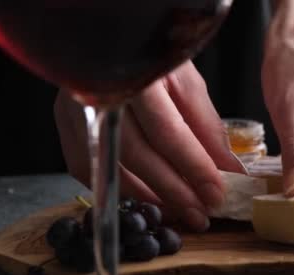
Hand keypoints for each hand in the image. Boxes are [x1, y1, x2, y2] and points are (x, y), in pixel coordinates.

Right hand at [54, 61, 244, 230]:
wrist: (111, 43)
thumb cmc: (152, 58)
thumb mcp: (187, 83)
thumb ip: (206, 127)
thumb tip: (227, 170)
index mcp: (135, 73)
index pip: (168, 131)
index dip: (194, 167)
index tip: (216, 193)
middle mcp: (99, 91)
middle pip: (137, 155)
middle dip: (173, 190)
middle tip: (199, 213)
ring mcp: (75, 108)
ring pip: (111, 167)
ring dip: (149, 195)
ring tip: (180, 210)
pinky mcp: (66, 124)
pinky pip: (89, 169)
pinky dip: (120, 188)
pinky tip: (147, 197)